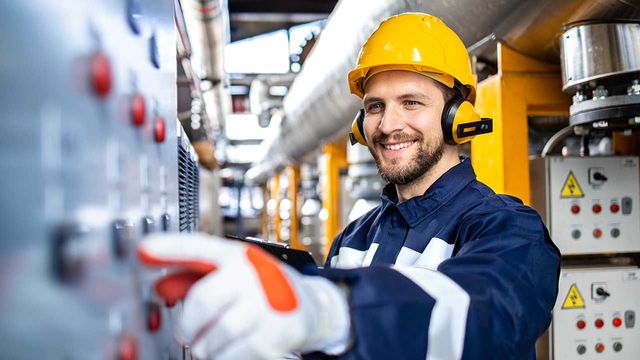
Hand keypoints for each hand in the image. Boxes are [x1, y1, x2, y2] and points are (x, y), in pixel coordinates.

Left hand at [137, 233, 350, 359]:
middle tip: (186, 334)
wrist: (313, 307)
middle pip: (202, 300)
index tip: (142, 249)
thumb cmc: (265, 290)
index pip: (198, 247)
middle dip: (187, 325)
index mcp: (238, 256)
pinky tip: (231, 350)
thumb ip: (194, 278)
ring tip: (211, 345)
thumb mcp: (233, 277)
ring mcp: (269, 302)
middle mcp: (254, 273)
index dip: (169, 248)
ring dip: (206, 346)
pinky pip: (235, 354)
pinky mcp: (279, 331)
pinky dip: (225, 357)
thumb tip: (160, 287)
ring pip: (217, 334)